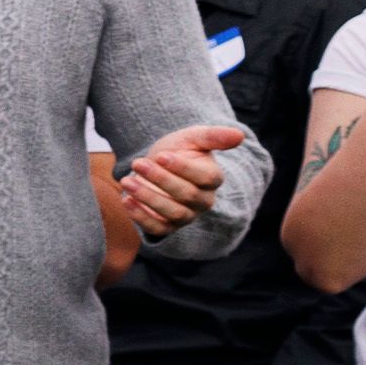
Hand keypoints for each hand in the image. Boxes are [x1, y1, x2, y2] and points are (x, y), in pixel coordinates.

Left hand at [119, 120, 247, 234]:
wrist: (157, 165)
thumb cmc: (179, 150)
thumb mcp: (192, 138)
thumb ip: (213, 136)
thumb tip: (239, 135)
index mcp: (212, 178)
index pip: (206, 177)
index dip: (183, 168)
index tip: (161, 156)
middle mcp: (203, 200)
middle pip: (187, 195)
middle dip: (161, 179)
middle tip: (139, 163)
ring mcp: (186, 215)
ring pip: (173, 213)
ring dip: (148, 198)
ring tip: (127, 180)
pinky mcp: (167, 226)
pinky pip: (157, 228)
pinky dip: (141, 217)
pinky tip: (126, 200)